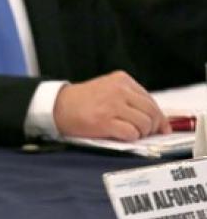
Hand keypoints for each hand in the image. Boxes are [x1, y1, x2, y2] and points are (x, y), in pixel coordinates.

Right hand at [53, 71, 170, 140]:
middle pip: (152, 112)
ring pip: (145, 124)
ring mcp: (112, 105)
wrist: (58, 106)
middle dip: (153, 127)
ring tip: (129, 133)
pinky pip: (131, 133)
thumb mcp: (108, 89)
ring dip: (141, 133)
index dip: (158, 117)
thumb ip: (131, 99)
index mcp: (122, 80)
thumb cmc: (83, 101)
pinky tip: (120, 135)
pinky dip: (130, 138)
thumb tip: (159, 122)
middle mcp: (119, 90)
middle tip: (145, 133)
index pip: (151, 101)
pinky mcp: (105, 121)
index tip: (160, 127)